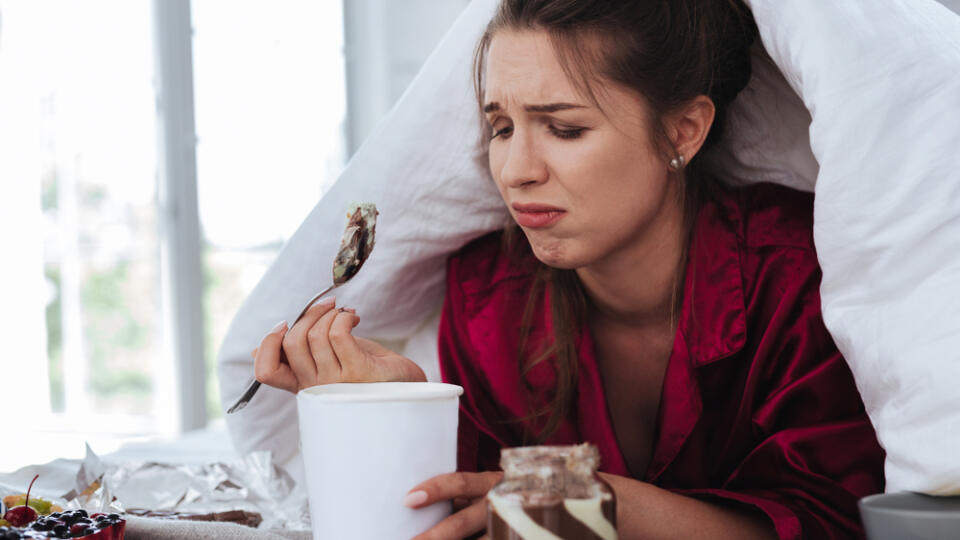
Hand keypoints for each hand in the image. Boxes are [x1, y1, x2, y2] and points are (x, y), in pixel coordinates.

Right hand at [253, 298, 426, 392]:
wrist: (406, 386)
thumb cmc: (367, 371)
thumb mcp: (328, 362)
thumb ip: (299, 355)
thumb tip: (256, 350)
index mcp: (303, 385)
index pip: (266, 372)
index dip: (267, 344)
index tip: (283, 324)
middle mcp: (316, 388)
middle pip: (290, 343)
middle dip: (307, 315)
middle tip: (327, 306)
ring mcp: (337, 383)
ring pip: (315, 335)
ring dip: (330, 313)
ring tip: (345, 314)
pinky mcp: (360, 372)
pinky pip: (338, 334)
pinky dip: (344, 318)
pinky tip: (354, 319)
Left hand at [405, 471, 502, 539]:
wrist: (535, 515)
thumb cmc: (492, 504)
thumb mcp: (481, 493)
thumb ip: (457, 500)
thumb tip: (414, 508)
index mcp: (490, 484)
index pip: (461, 483)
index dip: (435, 490)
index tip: (409, 500)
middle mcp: (500, 506)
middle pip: (461, 522)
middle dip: (433, 537)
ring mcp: (507, 530)